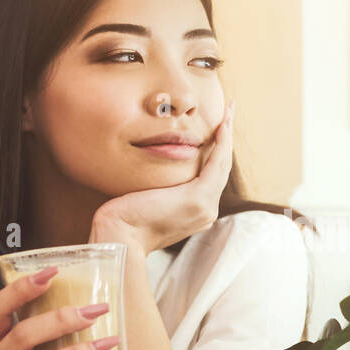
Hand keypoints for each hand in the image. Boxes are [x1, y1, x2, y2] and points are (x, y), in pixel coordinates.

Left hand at [89, 99, 234, 253]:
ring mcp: (205, 207)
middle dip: (226, 138)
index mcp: (196, 213)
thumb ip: (158, 189)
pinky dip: (221, 143)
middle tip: (230, 112)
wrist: (119, 237)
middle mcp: (206, 211)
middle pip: (221, 168)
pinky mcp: (198, 199)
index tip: (219, 129)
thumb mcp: (146, 201)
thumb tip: (153, 174)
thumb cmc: (123, 220)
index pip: (210, 176)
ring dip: (227, 135)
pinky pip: (215, 164)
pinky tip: (222, 125)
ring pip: (222, 164)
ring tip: (229, 112)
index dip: (216, 151)